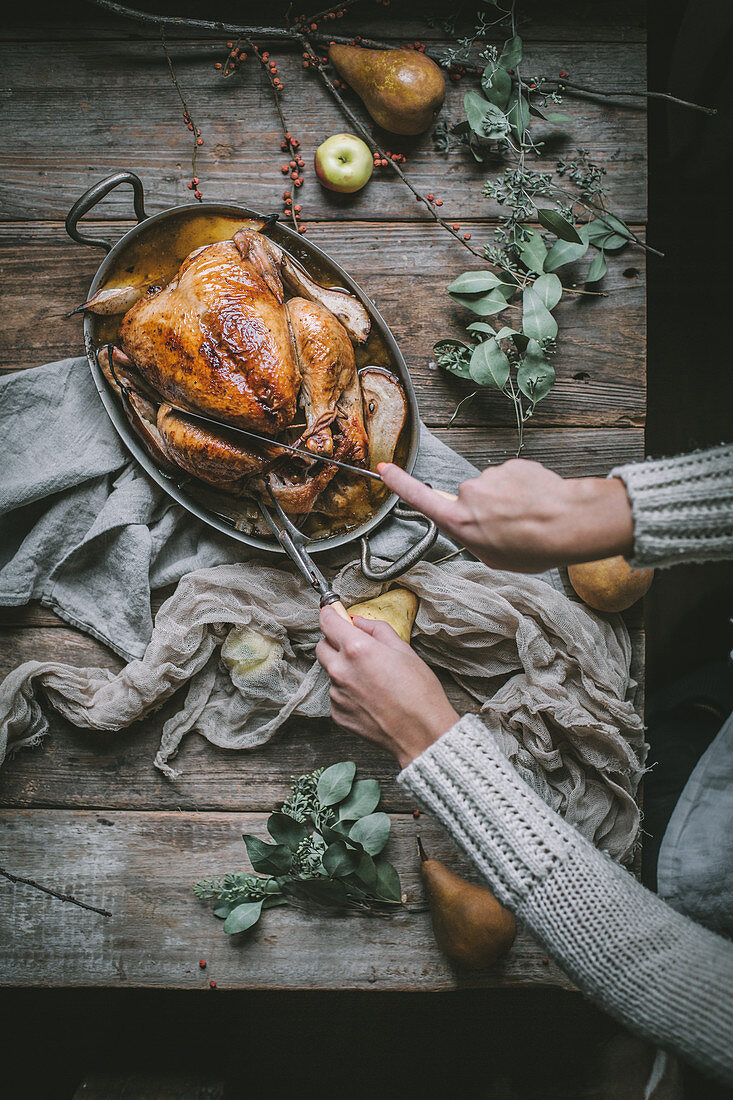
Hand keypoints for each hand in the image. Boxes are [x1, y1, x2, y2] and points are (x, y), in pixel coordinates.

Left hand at [316, 605, 458, 769]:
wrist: (422, 733)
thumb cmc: (419, 693)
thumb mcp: (404, 650)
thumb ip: (377, 630)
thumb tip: (359, 622)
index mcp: (357, 649)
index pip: (327, 622)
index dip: (329, 613)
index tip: (331, 611)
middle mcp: (341, 670)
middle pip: (322, 646)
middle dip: (335, 642)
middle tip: (356, 647)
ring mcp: (336, 694)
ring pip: (331, 672)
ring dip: (343, 670)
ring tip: (372, 680)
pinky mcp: (337, 714)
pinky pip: (336, 694)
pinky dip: (347, 692)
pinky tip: (370, 698)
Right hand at [378, 458, 633, 573]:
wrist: (566, 522)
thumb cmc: (533, 547)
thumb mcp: (494, 557)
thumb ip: (476, 539)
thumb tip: (479, 527)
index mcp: (460, 520)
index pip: (420, 498)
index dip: (400, 484)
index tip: (385, 468)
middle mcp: (470, 494)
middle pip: (470, 499)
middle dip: (487, 510)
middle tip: (511, 528)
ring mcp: (491, 476)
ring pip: (495, 488)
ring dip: (508, 501)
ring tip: (529, 519)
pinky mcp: (513, 465)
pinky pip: (513, 477)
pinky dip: (524, 489)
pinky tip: (537, 504)